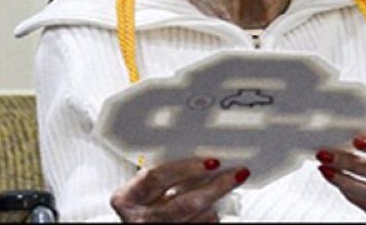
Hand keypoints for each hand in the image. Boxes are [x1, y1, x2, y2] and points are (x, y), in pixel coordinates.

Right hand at [110, 157, 249, 221]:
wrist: (137, 224)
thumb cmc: (138, 199)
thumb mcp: (141, 182)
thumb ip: (161, 169)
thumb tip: (197, 148)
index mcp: (128, 197)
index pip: (157, 177)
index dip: (185, 167)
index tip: (210, 160)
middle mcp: (141, 219)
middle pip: (184, 202)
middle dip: (215, 187)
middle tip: (237, 173)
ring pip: (196, 218)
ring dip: (217, 201)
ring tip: (231, 182)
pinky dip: (211, 216)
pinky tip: (217, 205)